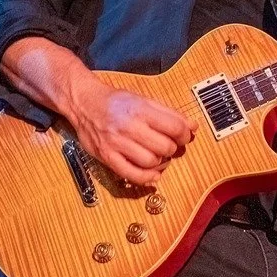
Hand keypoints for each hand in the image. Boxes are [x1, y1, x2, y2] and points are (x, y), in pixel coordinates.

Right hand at [68, 82, 193, 187]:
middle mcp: (128, 127)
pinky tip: (153, 173)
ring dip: (161, 162)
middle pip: (164, 147)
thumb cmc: (115, 101)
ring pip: (151, 162)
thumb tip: (192, 126)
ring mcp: (116, 143)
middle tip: (170, 145)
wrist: (84, 103)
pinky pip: (132, 174)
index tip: (184, 135)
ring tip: (159, 155)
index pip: (174, 127)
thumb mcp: (142, 99)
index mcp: (139, 109)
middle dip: (173, 148)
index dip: (185, 134)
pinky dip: (147, 177)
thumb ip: (168, 113)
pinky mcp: (107, 156)